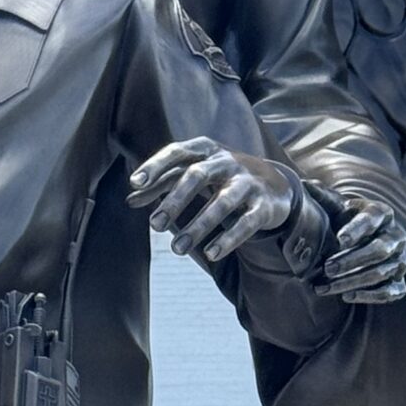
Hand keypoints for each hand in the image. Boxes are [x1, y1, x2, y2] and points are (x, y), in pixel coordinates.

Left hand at [128, 139, 296, 262]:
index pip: (178, 152)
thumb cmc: (222, 177)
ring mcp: (248, 182)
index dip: (156, 165)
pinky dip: (229, 239)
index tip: (134, 182)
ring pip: (223, 202)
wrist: (275, 184)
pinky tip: (211, 254)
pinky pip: (246, 222)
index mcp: (206, 151)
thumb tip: (129, 200)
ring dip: (199, 226)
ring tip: (177, 249)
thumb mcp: (194, 174)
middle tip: (155, 225)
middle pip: (198, 175)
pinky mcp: (264, 206)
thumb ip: (163, 184)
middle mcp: (228, 162)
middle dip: (175, 200)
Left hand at [323, 203, 405, 304]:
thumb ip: (322, 197)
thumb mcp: (335, 207)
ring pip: (381, 273)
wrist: (361, 241)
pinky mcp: (398, 281)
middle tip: (327, 268)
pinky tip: (346, 296)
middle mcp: (395, 236)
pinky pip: (391, 291)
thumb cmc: (345, 221)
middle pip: (379, 250)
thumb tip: (304, 185)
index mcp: (381, 213)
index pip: (372, 219)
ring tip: (325, 286)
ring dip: (352, 281)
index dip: (357, 229)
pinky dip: (369, 296)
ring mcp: (399, 260)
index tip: (339, 239)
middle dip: (351, 261)